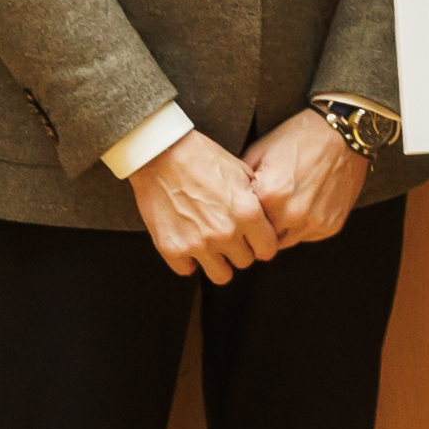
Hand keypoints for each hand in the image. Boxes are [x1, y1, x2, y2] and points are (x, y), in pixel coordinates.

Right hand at [132, 131, 281, 281]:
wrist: (160, 154)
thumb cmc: (201, 157)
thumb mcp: (240, 171)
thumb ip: (255, 200)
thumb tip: (265, 218)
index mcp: (247, 213)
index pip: (267, 250)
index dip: (261, 244)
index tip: (253, 239)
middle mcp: (225, 233)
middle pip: (244, 262)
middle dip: (239, 250)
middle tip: (228, 236)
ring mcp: (198, 244)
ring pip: (221, 275)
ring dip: (217, 262)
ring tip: (210, 245)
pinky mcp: (173, 249)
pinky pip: (187, 269)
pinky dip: (187, 259)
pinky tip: (187, 241)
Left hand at [243, 110, 367, 249]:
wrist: (341, 135)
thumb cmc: (298, 138)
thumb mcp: (260, 151)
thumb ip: (242, 181)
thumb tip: (230, 202)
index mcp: (270, 196)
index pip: (247, 225)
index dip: (245, 220)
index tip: (246, 214)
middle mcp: (293, 215)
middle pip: (265, 240)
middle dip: (263, 229)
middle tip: (265, 211)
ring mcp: (314, 223)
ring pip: (287, 242)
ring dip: (283, 230)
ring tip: (286, 207)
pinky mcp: (330, 226)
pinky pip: (308, 236)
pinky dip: (304, 226)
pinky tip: (306, 204)